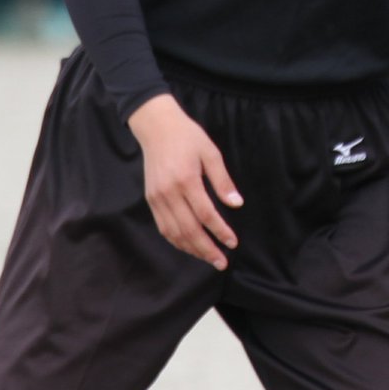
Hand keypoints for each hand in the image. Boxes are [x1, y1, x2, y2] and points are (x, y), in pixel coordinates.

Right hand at [128, 93, 243, 269]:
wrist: (157, 127)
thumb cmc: (188, 137)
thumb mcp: (211, 153)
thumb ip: (222, 180)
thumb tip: (236, 204)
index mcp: (186, 180)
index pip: (206, 214)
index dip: (220, 231)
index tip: (233, 242)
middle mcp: (169, 193)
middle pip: (189, 230)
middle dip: (206, 249)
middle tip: (222, 262)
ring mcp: (157, 198)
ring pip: (174, 233)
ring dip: (192, 249)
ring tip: (208, 258)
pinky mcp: (151, 200)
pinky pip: (163, 227)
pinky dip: (176, 241)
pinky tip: (189, 246)